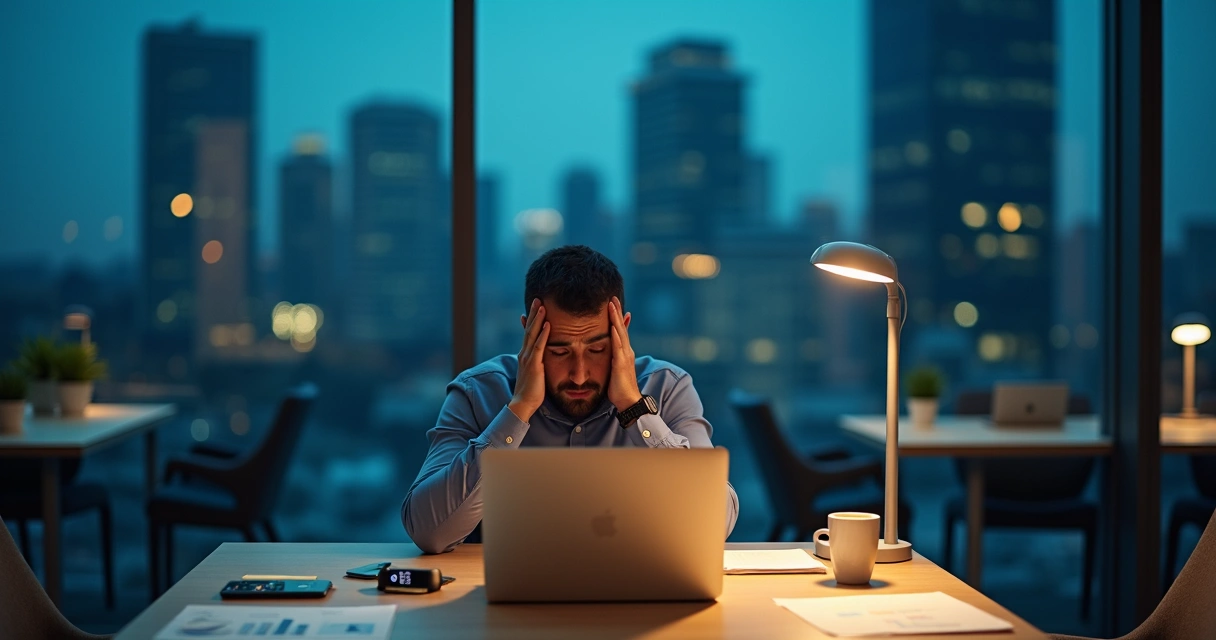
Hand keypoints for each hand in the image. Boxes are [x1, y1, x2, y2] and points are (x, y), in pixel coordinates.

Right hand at [509, 299, 548, 421]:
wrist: (523, 403)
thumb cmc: (531, 389)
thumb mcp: (534, 371)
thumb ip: (536, 360)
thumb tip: (540, 353)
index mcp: (525, 354)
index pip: (528, 332)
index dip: (531, 318)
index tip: (536, 305)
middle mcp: (524, 353)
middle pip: (528, 328)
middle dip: (533, 313)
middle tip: (537, 298)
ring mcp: (528, 358)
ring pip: (532, 334)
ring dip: (538, 319)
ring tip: (542, 305)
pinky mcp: (533, 365)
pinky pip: (539, 346)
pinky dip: (543, 334)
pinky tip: (548, 324)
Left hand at [608, 296, 642, 411]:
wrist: (628, 401)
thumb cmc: (619, 387)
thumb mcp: (615, 368)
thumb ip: (613, 357)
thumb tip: (609, 350)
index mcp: (623, 351)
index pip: (619, 330)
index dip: (616, 316)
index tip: (612, 303)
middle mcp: (626, 351)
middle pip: (621, 327)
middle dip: (617, 312)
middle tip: (612, 297)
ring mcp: (625, 356)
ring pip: (620, 333)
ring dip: (616, 319)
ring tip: (612, 305)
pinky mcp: (621, 364)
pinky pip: (618, 348)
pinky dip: (616, 336)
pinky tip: (613, 327)